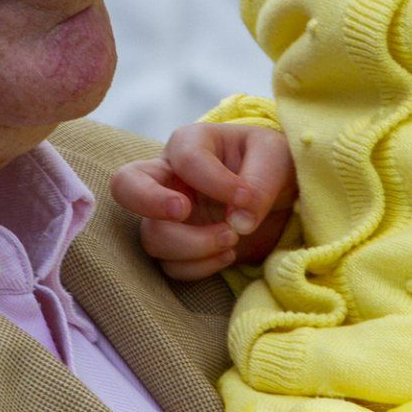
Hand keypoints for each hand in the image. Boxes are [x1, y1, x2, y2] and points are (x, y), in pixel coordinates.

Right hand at [110, 123, 296, 280]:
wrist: (286, 198)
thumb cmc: (276, 164)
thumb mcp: (277, 157)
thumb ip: (260, 182)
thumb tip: (239, 221)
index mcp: (191, 144)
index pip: (185, 159)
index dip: (214, 181)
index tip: (246, 197)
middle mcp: (169, 178)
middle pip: (125, 186)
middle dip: (149, 201)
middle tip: (184, 211)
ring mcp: (169, 217)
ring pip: (152, 237)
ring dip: (193, 245)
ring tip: (233, 239)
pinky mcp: (180, 248)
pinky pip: (171, 266)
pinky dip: (200, 267)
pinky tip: (229, 255)